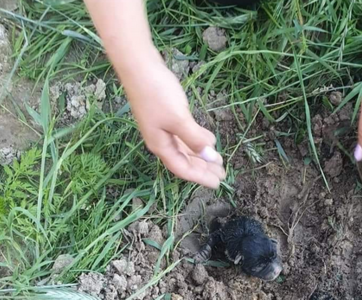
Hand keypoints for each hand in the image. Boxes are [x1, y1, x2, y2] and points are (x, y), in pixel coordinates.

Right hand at [123, 59, 225, 188]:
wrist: (139, 67)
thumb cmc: (157, 93)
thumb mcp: (178, 118)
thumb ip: (194, 138)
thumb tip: (210, 156)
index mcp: (160, 145)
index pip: (182, 168)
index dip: (200, 177)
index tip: (217, 183)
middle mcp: (161, 140)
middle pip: (184, 161)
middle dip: (203, 169)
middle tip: (222, 174)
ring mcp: (163, 128)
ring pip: (185, 149)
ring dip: (201, 156)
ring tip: (218, 161)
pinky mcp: (166, 116)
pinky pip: (184, 136)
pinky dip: (196, 140)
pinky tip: (207, 140)